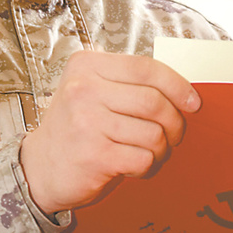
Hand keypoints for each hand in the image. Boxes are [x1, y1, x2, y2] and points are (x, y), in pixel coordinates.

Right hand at [19, 51, 198, 215]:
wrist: (39, 167)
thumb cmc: (75, 128)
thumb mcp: (90, 90)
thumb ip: (125, 82)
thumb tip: (180, 86)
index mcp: (87, 66)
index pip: (146, 68)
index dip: (177, 85)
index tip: (193, 101)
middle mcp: (84, 90)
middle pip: (154, 101)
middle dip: (175, 122)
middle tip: (175, 134)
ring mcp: (87, 123)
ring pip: (153, 133)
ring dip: (162, 148)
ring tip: (153, 152)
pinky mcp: (95, 155)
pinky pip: (143, 158)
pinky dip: (148, 166)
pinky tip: (137, 166)